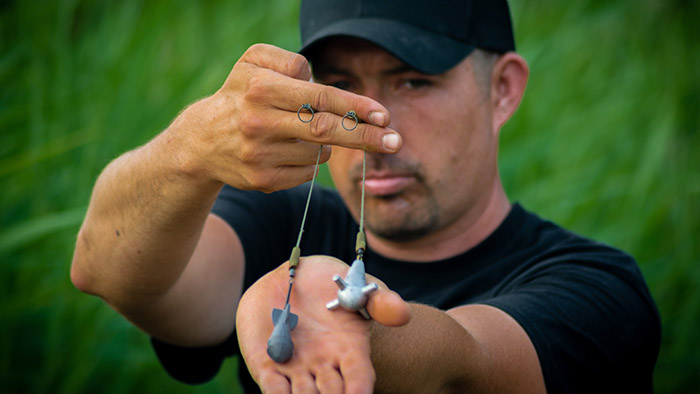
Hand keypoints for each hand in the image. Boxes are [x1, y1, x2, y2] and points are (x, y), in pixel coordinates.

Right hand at [163, 44, 401, 192]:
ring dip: (322, 144)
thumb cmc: (238, 95)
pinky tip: (285, 152)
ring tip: (295, 134)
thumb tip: (319, 80)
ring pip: (318, 153)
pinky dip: (307, 163)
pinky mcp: (263, 182)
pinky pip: (306, 174)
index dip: (357, 106)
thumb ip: (289, 61)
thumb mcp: (252, 62)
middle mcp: (260, 123)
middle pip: (326, 132)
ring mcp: (261, 156)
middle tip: (395, 142)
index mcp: (262, 89)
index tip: (384, 115)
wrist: (201, 143)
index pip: (321, 97)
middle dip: (365, 137)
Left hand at [236, 255, 410, 393]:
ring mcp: (296, 367)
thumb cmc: (330, 283)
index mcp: (350, 350)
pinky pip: (273, 387)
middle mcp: (324, 365)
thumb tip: (403, 313)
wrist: (289, 278)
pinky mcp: (268, 365)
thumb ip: (380, 301)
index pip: (359, 377)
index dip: (359, 390)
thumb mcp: (357, 286)